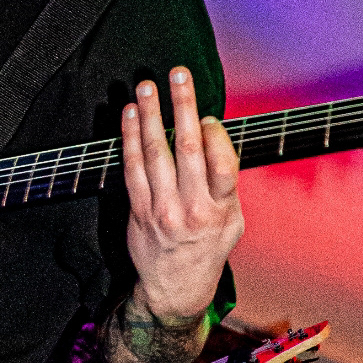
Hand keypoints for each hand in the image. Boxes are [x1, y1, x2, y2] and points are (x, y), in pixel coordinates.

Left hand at [122, 67, 242, 324]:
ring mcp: (162, 209)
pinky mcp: (139, 210)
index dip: (214, 135)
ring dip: (151, 114)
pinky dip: (130, 138)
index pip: (221, 164)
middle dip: (183, 106)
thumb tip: (215, 137)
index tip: (208, 117)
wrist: (175, 288)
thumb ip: (226, 184)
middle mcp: (192, 209)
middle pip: (187, 148)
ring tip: (147, 85)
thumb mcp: (233, 222)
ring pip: (155, 153)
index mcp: (222, 210)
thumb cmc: (207, 249)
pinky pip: (132, 168)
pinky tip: (130, 115)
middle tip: (178, 74)